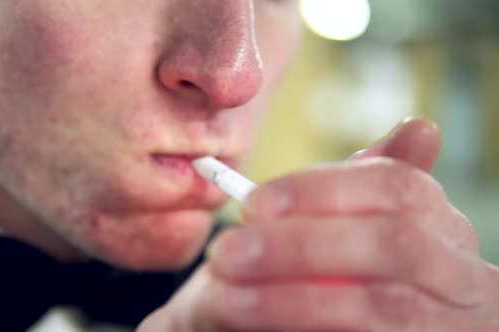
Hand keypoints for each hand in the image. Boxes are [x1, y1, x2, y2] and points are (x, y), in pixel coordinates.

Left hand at [138, 118, 498, 330]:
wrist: (317, 329)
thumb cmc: (335, 273)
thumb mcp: (350, 224)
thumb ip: (363, 189)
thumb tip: (419, 128)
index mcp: (446, 231)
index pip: (401, 188)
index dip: (323, 189)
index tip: (253, 202)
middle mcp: (463, 279)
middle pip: (394, 245)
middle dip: (301, 245)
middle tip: (227, 252)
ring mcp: (446, 327)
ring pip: (375, 306)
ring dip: (289, 299)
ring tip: (223, 297)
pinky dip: (301, 327)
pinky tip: (250, 325)